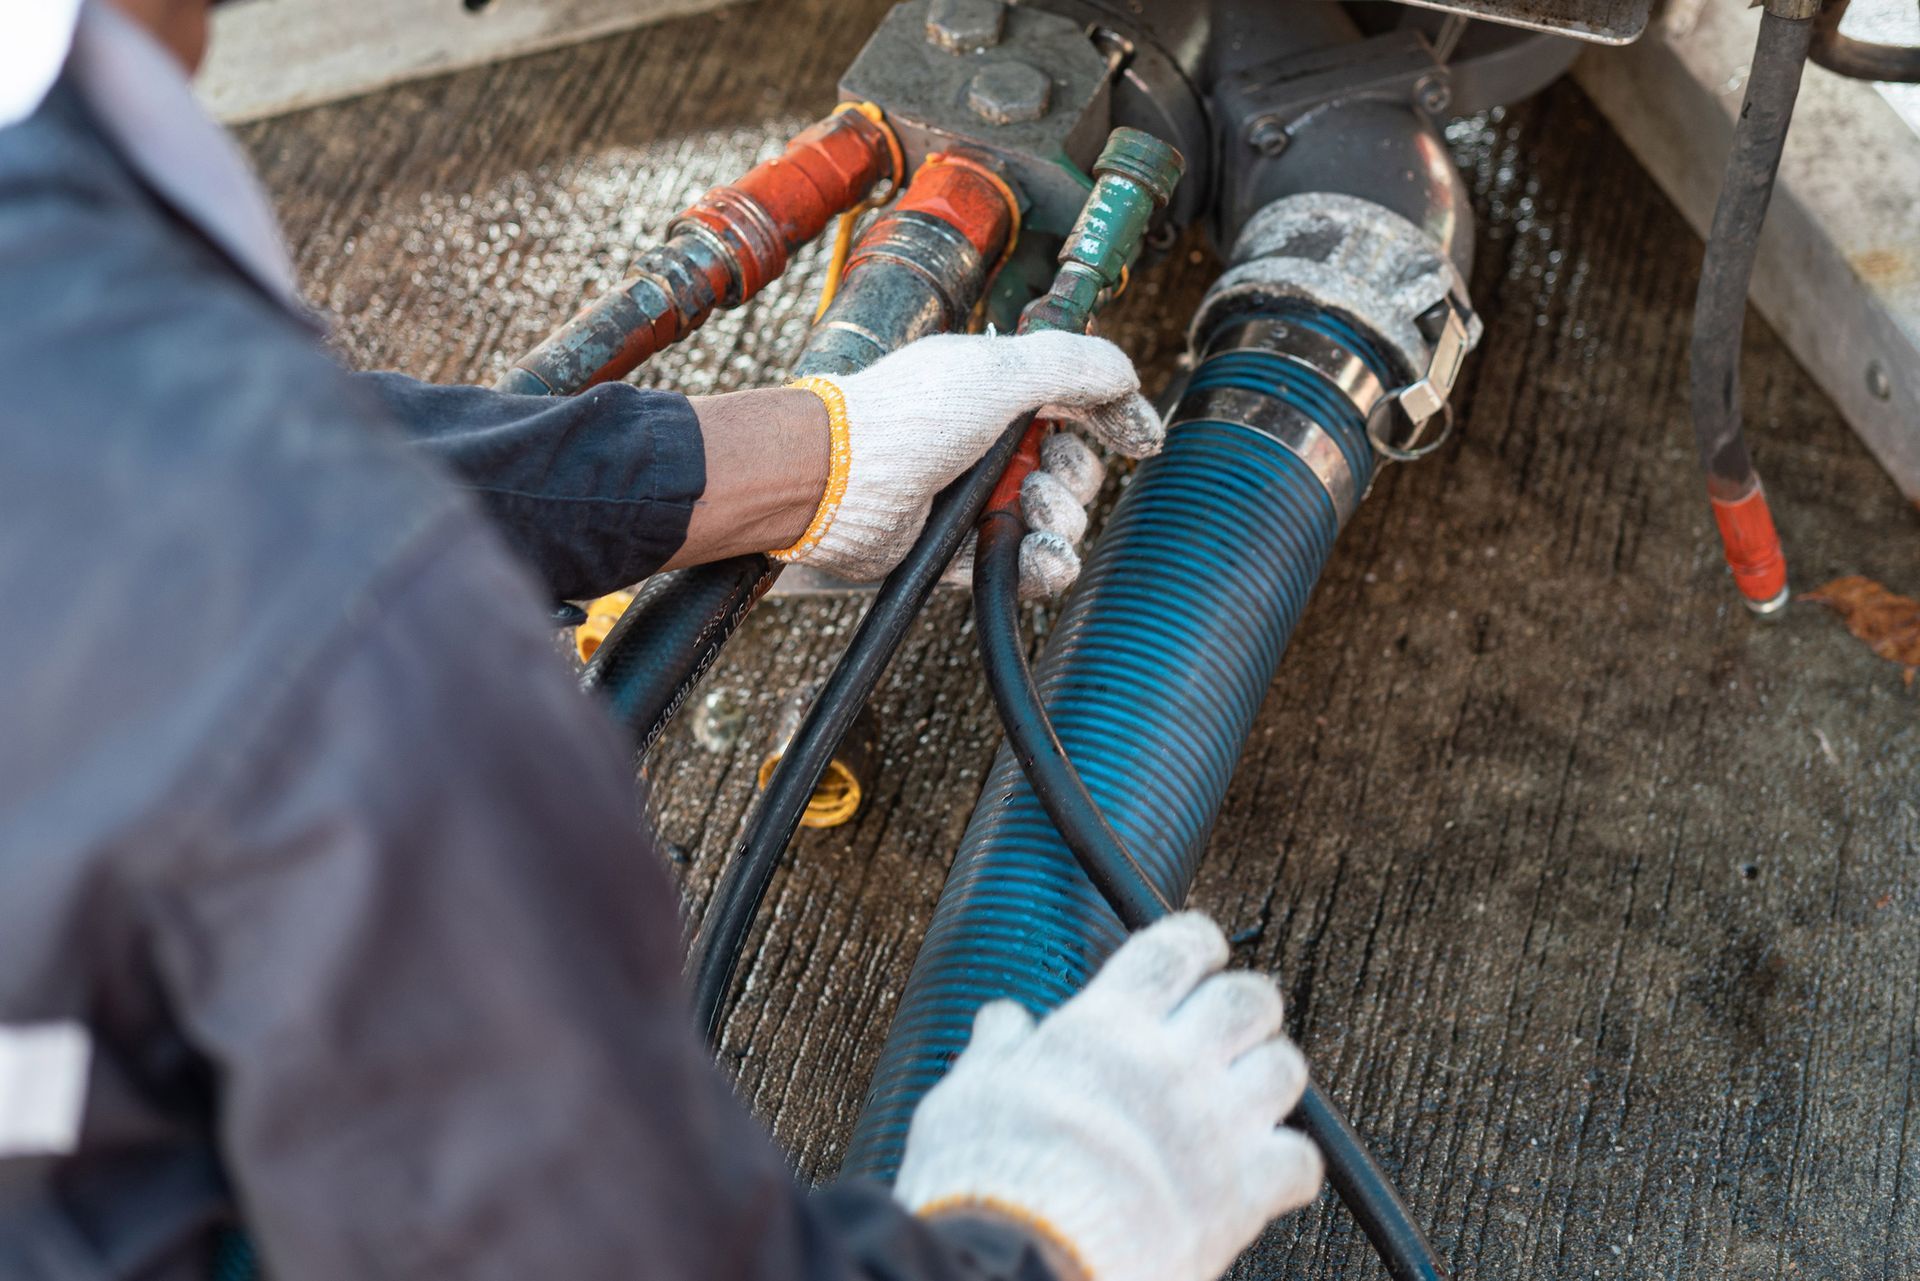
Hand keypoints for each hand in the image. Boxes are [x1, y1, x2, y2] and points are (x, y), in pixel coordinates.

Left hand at [777, 331, 1162, 590]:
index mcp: (996, 392)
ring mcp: (975, 499)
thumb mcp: (999, 371)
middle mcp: (987, 444)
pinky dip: (1045, 563)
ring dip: (1061, 518)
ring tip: (1028, 507)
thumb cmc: (908, 418)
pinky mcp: (962, 551)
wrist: (840, 482)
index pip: (1075, 402)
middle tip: (1045, 467)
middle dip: (1076, 474)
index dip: (1114, 418)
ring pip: (1056, 520)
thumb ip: (1072, 364)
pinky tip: (1044, 554)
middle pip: (1074, 468)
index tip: (1141, 438)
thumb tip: (1124, 375)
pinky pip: (1026, 565)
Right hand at [892, 914, 1323, 1280]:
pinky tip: (1261, 1165)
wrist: (1027, 1267)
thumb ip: (996, 1051)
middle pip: (1249, 998)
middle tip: (1225, 1021)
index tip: (1195, 950)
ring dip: (1269, 1072)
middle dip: (1243, 1004)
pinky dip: (1289, 1160)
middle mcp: (1173, 1064)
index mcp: (1106, 1027)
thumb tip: (1002, 1021)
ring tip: (1244, 1088)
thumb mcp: (969, 1094)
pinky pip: (1301, 1160)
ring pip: (1286, 1068)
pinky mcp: (1241, 1196)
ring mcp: (1215, 1127)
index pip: (1175, 949)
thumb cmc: (988, 1180)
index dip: (1194, 941)